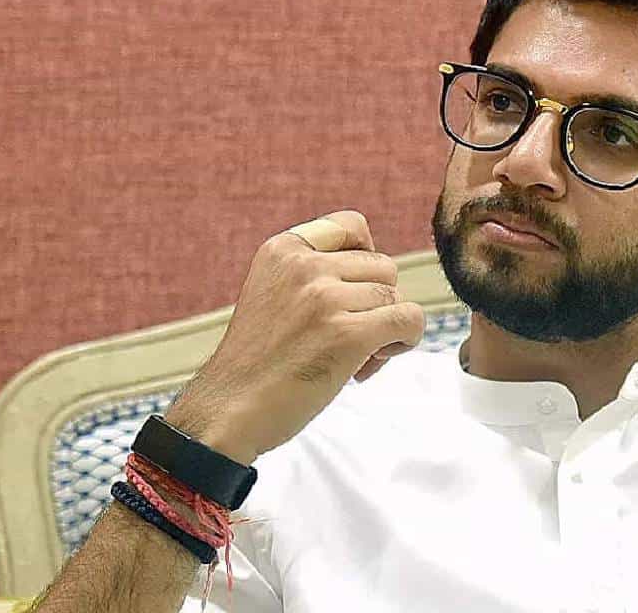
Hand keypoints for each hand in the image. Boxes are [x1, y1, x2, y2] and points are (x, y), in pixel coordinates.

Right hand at [163, 211, 424, 463]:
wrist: (229, 411)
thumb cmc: (258, 363)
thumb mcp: (273, 295)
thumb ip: (315, 275)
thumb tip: (382, 278)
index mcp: (283, 250)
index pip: (352, 226)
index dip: (366, 257)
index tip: (355, 291)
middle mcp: (303, 266)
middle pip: (383, 268)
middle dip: (376, 302)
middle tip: (351, 338)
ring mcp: (325, 298)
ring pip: (395, 298)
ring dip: (387, 329)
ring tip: (355, 358)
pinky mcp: (348, 334)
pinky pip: (409, 321)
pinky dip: (406, 340)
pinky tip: (375, 361)